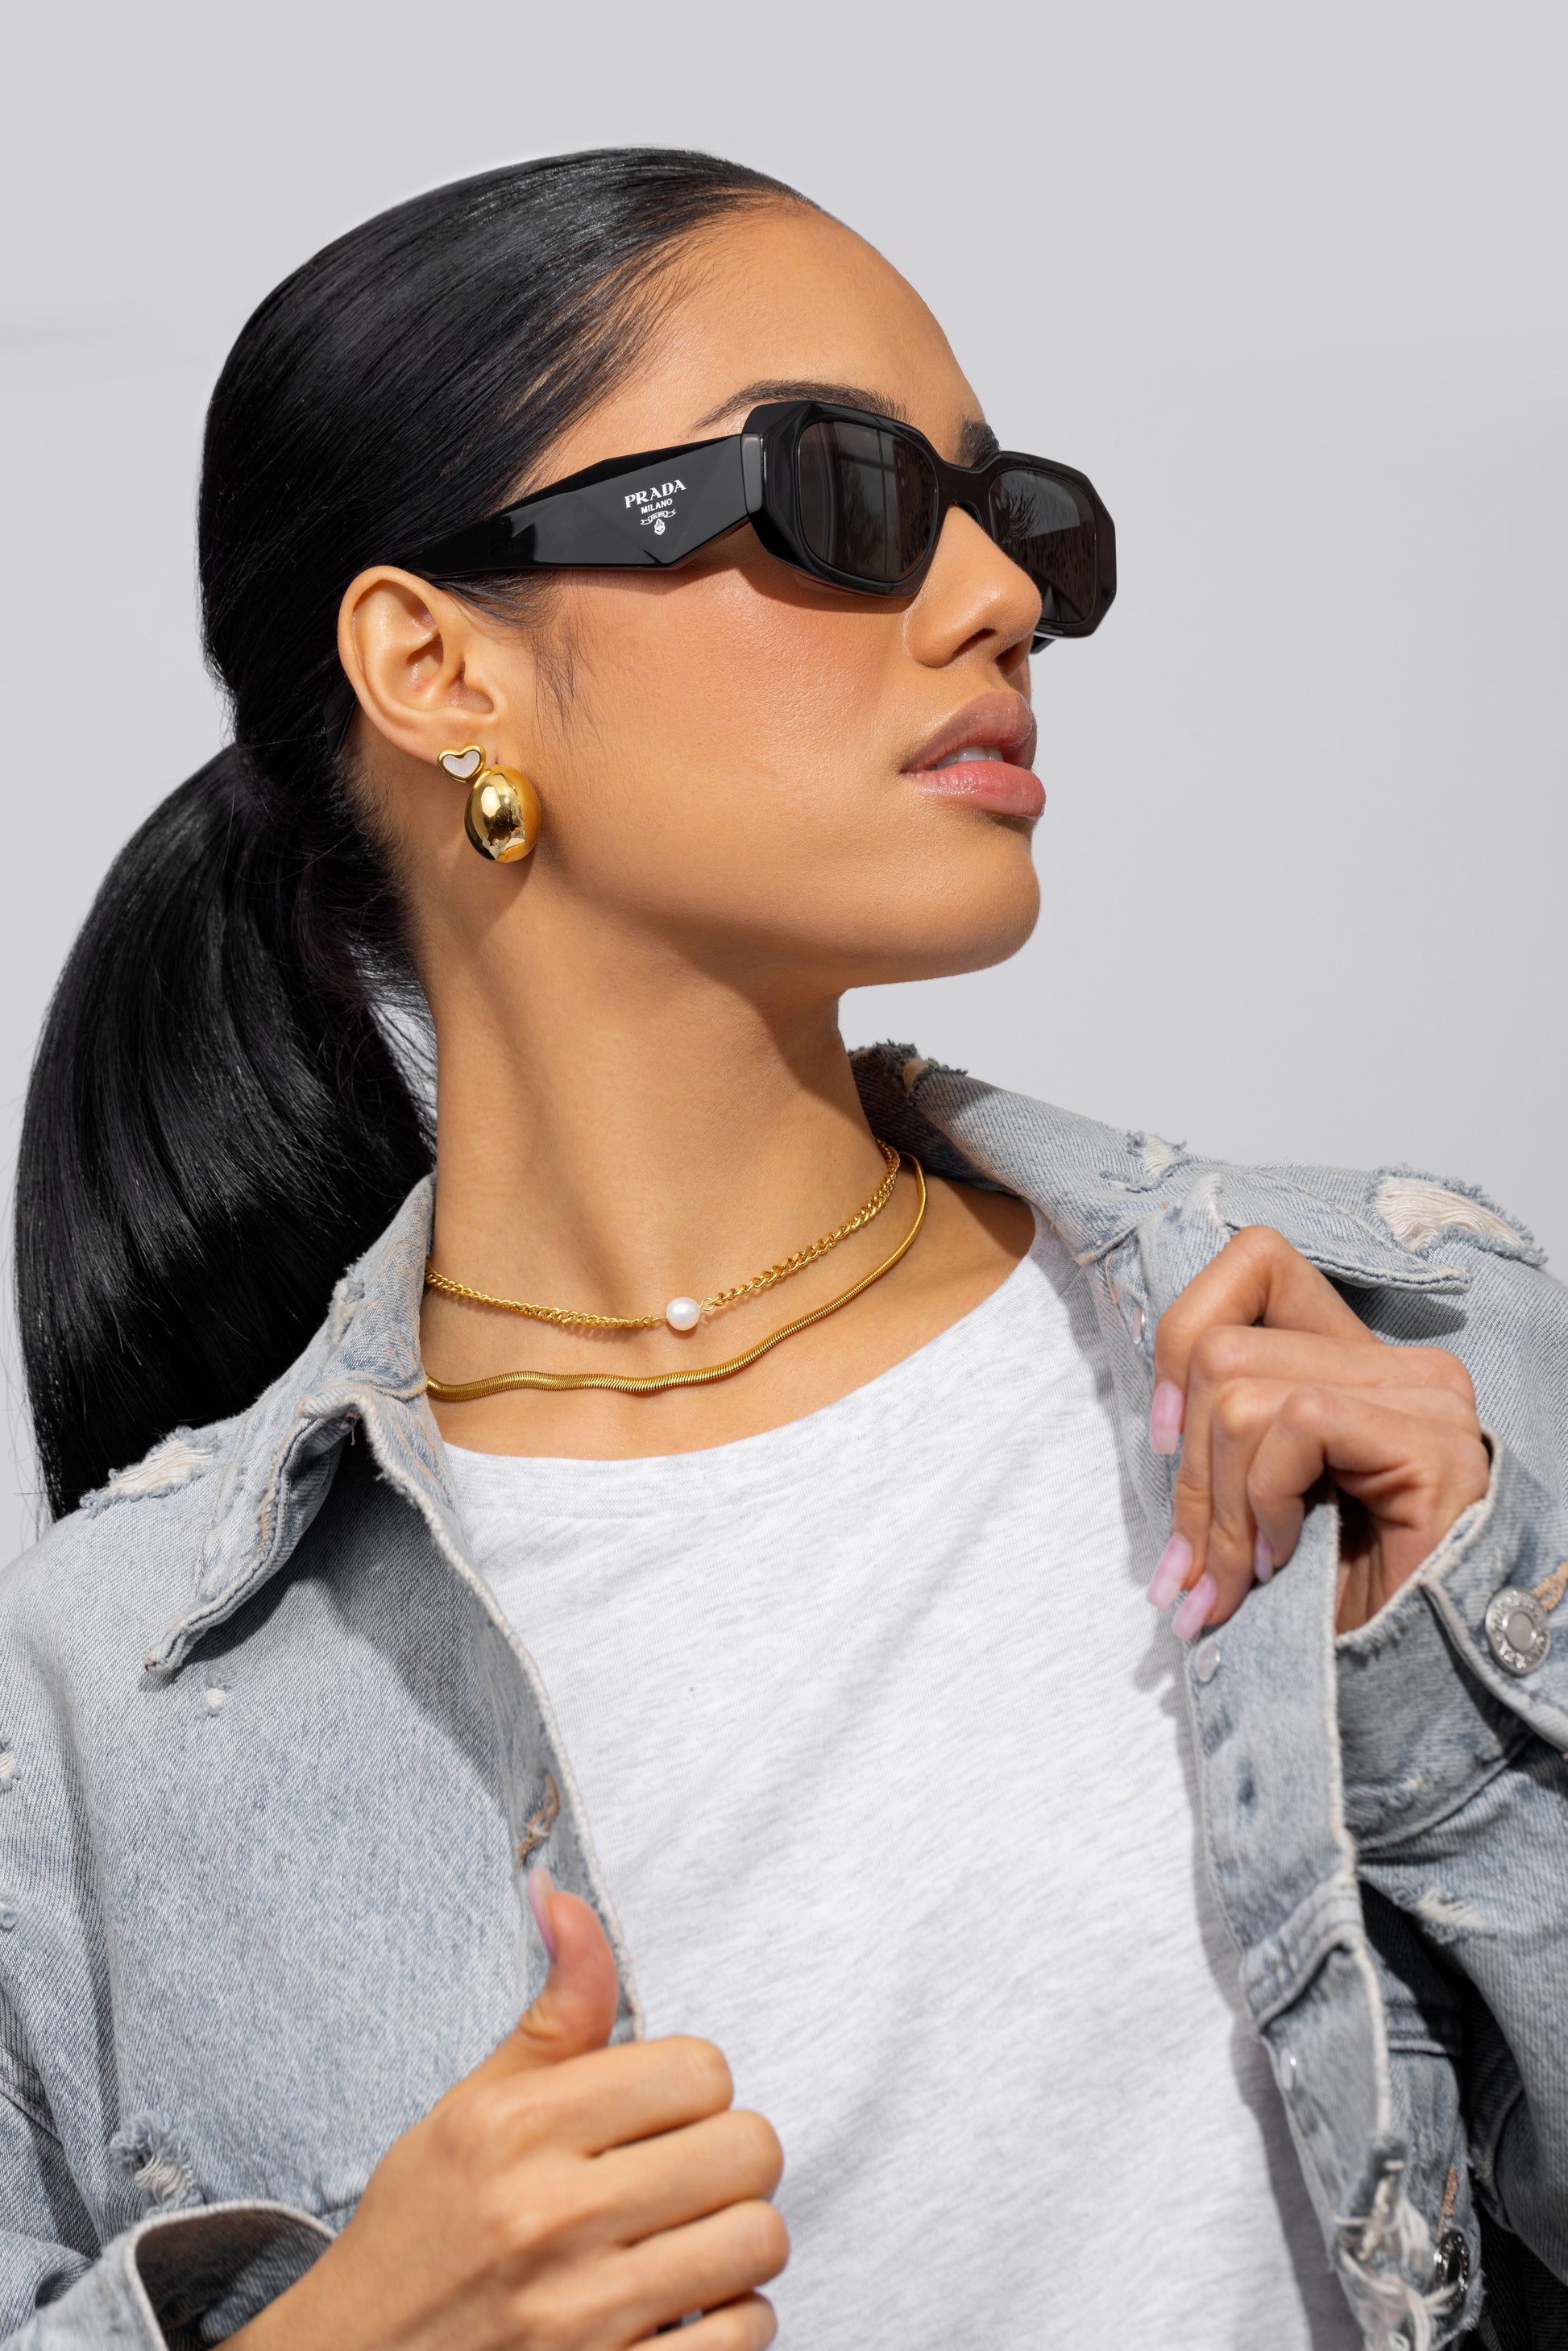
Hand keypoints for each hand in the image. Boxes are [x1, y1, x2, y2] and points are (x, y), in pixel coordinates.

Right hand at [228, 1871, 785, 2350]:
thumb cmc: (418, 2237)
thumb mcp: (469, 2110)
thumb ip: (551, 2012)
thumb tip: (565, 1895)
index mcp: (516, 2130)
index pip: (700, 2068)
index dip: (693, 2087)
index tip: (660, 2114)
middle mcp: (551, 2218)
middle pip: (749, 2149)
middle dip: (728, 2159)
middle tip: (684, 2176)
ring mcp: (584, 2317)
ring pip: (758, 2240)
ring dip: (737, 2242)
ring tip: (687, 2240)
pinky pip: (747, 2335)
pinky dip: (733, 2321)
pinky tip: (684, 2309)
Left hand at [1147, 1226, 1488, 1637]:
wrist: (1401, 1687)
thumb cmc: (1326, 1600)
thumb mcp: (1252, 1498)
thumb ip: (1219, 1435)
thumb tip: (1154, 1420)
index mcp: (1350, 1359)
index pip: (1254, 1261)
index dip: (1184, 1337)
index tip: (1168, 1439)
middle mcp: (1398, 1363)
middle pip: (1221, 1347)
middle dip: (1189, 1472)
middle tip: (1195, 1563)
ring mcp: (1424, 1395)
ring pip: (1242, 1393)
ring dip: (1223, 1509)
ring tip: (1242, 1576)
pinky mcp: (1430, 1438)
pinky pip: (1296, 1423)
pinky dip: (1267, 1503)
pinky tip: (1288, 1560)